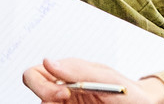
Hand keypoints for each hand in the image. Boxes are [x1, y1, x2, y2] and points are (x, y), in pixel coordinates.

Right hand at [22, 59, 163, 102]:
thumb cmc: (129, 91)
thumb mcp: (107, 78)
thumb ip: (77, 71)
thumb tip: (49, 62)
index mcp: (67, 72)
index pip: (34, 74)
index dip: (41, 85)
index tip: (64, 92)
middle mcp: (63, 88)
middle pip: (35, 90)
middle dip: (44, 95)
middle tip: (64, 100)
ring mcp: (68, 103)